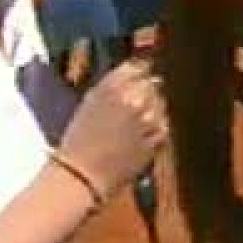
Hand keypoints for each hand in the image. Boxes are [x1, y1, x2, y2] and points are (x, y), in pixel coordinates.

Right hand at [57, 58, 165, 198]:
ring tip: (136, 126)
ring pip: (160, 106)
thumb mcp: (90, 102)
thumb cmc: (79, 140)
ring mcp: (146, 119)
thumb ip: (114, 84)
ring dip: (152, 112)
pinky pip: (163, 127)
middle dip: (147, 93)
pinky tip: (141, 139)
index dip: (140, 73)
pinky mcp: (155, 139)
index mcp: (112, 86)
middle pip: (152, 85)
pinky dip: (156, 130)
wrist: (81, 175)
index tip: (140, 78)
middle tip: (136, 108)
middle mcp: (132, 98)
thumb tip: (139, 71)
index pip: (138, 67)